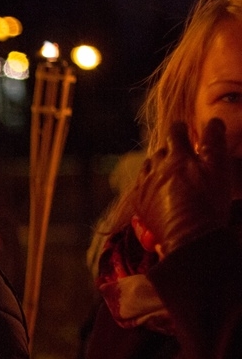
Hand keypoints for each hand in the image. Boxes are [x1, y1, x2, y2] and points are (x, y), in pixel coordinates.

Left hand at [133, 119, 231, 257]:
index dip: (181, 129)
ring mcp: (145, 186)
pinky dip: (147, 185)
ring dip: (156, 167)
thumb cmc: (208, 201)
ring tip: (166, 173)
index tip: (184, 129)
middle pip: (160, 151)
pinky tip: (154, 190)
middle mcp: (156, 168)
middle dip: (170, 151)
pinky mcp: (139, 204)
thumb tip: (214, 122)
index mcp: (177, 156)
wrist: (189, 236)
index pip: (176, 132)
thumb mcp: (219, 167)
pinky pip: (139, 187)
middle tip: (180, 157)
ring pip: (147, 168)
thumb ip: (214, 142)